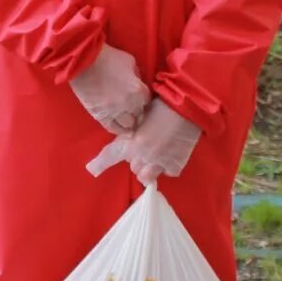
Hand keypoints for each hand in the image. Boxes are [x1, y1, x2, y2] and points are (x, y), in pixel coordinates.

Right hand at [70, 45, 151, 134]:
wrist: (83, 62)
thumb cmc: (108, 57)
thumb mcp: (130, 61)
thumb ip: (137, 75)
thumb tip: (138, 82)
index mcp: (138, 91)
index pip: (147, 102)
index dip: (144, 100)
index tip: (140, 98)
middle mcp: (129, 105)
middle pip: (139, 115)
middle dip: (137, 111)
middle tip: (134, 108)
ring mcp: (114, 112)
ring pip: (128, 125)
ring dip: (129, 122)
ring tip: (127, 119)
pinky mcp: (100, 115)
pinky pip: (112, 128)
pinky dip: (118, 129)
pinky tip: (120, 127)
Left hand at [86, 100, 200, 184]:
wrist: (188, 108)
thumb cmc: (163, 105)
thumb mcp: (141, 116)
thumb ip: (134, 129)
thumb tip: (131, 135)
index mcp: (133, 142)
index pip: (112, 155)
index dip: (101, 163)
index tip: (93, 169)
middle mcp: (144, 155)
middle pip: (133, 166)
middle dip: (137, 158)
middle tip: (144, 147)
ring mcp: (160, 162)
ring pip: (147, 175)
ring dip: (149, 167)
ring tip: (156, 155)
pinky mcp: (175, 164)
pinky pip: (167, 172)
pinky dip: (167, 166)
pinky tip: (170, 155)